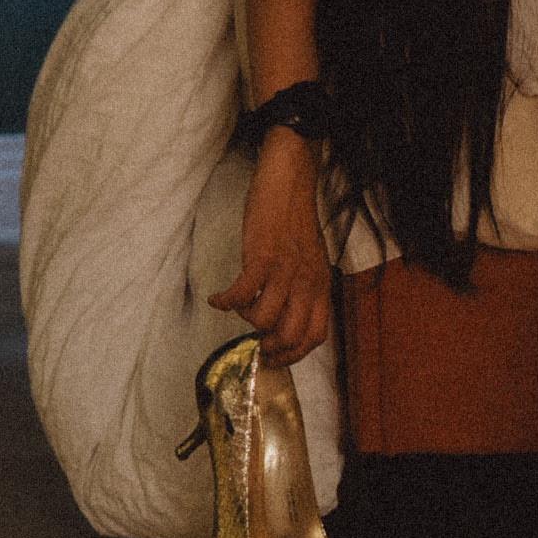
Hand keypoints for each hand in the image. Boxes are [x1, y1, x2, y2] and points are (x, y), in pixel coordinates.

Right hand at [210, 127, 330, 367]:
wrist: (289, 180)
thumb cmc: (295, 218)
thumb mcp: (311, 258)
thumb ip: (305, 286)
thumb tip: (285, 316)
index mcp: (321, 284)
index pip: (316, 336)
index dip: (294, 354)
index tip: (275, 357)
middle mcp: (307, 282)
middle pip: (291, 335)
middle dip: (269, 347)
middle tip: (254, 343)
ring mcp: (285, 271)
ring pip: (263, 319)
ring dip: (245, 319)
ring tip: (238, 306)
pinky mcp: (261, 257)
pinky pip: (241, 294)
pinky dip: (225, 302)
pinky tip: (217, 298)